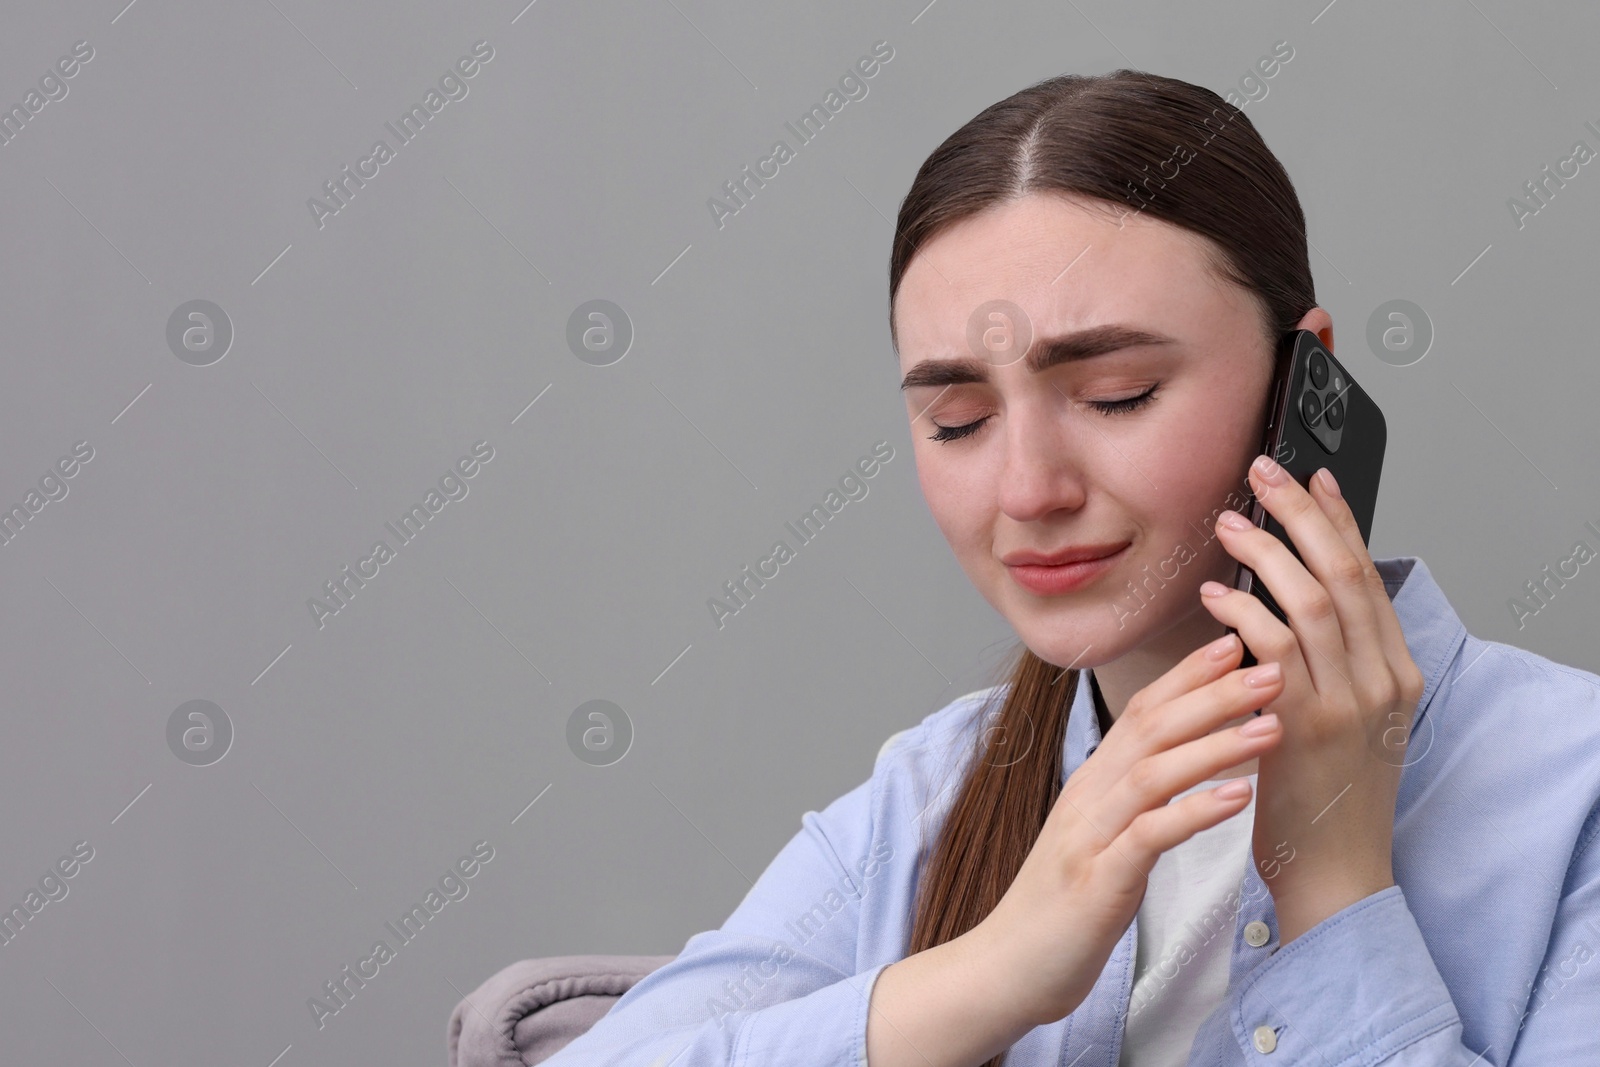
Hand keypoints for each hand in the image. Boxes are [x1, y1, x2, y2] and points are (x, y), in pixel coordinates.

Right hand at [969, 635, 1284, 1028]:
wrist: (1008, 966)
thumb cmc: (1062, 905)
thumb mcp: (1099, 837)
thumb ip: (1132, 799)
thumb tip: (1177, 765)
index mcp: (1092, 782)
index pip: (1141, 711)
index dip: (1187, 675)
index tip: (1234, 642)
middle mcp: (1089, 796)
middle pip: (1151, 727)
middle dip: (1213, 693)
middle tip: (1269, 667)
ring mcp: (1089, 835)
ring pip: (1153, 771)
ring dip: (1215, 743)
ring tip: (1271, 725)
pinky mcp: (1098, 880)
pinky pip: (1150, 835)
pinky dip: (1194, 811)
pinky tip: (1237, 797)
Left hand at [1198, 453, 1425, 944]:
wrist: (1333, 872)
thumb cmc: (1326, 796)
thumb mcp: (1348, 719)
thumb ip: (1331, 660)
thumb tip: (1293, 595)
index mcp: (1394, 672)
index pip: (1368, 575)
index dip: (1337, 521)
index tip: (1310, 478)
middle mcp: (1380, 680)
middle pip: (1344, 572)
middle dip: (1300, 514)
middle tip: (1261, 473)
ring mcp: (1347, 703)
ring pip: (1312, 600)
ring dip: (1266, 554)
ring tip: (1228, 524)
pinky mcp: (1305, 726)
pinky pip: (1273, 650)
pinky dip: (1242, 612)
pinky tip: (1214, 595)